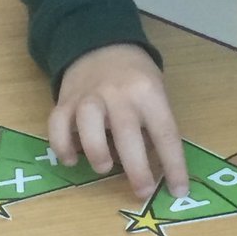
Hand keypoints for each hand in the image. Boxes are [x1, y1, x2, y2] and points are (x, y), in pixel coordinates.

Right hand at [49, 45, 188, 199]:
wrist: (100, 43)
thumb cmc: (135, 75)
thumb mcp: (156, 91)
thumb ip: (154, 125)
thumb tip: (155, 167)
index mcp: (149, 93)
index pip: (165, 133)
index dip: (174, 165)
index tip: (178, 191)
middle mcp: (119, 94)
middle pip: (127, 134)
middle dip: (137, 169)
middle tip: (143, 192)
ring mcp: (89, 96)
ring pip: (89, 126)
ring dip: (97, 153)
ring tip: (103, 169)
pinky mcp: (65, 100)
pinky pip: (58, 125)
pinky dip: (62, 146)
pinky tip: (70, 160)